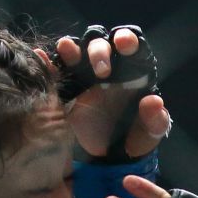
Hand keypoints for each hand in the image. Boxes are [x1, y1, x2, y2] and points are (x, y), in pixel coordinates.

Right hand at [34, 26, 170, 158]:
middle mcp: (108, 69)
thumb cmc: (134, 139)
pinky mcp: (68, 90)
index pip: (131, 47)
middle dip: (99, 51)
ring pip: (77, 52)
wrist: (110, 158)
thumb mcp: (149, 134)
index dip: (127, 40)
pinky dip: (49, 64)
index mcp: (132, 73)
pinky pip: (57, 73)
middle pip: (101, 45)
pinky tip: (42, 58)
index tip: (124, 43)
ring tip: (66, 49)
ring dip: (71, 49)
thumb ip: (155, 120)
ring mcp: (85, 77)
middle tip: (102, 71)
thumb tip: (154, 102)